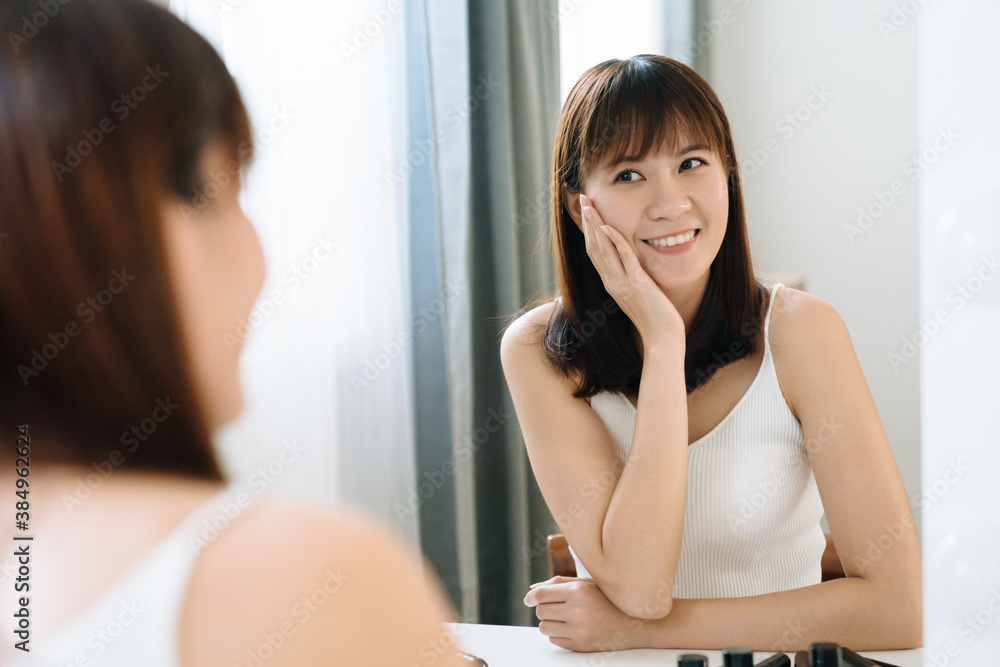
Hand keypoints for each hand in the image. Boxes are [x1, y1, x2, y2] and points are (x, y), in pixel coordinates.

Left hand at [523, 576, 647, 651]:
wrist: (636, 624)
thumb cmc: (610, 599)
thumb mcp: (588, 583)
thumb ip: (559, 584)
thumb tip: (532, 590)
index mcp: (578, 591)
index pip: (541, 594)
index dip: (531, 597)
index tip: (528, 599)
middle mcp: (577, 610)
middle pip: (540, 611)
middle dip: (544, 608)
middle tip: (557, 607)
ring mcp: (579, 630)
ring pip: (544, 627)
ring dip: (550, 622)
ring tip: (564, 618)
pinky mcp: (580, 646)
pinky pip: (555, 641)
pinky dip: (559, 635)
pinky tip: (572, 628)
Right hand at [579, 194, 684, 343]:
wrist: (661, 338)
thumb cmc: (655, 319)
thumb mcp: (640, 294)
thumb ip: (632, 279)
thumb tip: (632, 265)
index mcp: (611, 283)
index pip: (595, 252)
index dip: (589, 230)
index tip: (587, 211)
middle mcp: (612, 282)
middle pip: (594, 246)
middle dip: (588, 221)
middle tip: (583, 199)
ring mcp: (622, 283)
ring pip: (603, 249)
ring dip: (595, 225)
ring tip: (589, 205)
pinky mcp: (637, 284)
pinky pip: (624, 258)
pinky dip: (615, 241)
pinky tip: (608, 226)